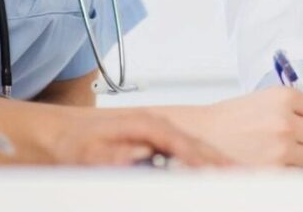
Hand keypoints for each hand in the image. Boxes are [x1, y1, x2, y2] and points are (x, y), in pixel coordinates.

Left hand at [49, 109, 231, 166]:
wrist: (60, 135)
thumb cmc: (74, 143)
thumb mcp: (89, 155)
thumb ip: (115, 157)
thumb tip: (141, 159)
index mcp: (142, 125)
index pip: (180, 143)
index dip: (200, 159)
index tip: (216, 173)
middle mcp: (154, 126)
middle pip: (195, 144)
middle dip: (219, 161)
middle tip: (242, 177)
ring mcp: (157, 133)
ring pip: (195, 148)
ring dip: (216, 162)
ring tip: (237, 176)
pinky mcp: (156, 142)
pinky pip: (187, 152)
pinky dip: (204, 161)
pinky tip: (215, 172)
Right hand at [183, 86, 302, 166]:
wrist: (206, 136)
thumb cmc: (234, 118)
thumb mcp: (268, 97)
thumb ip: (301, 104)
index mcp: (284, 97)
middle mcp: (285, 122)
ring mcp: (281, 148)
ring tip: (301, 149)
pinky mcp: (275, 170)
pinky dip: (302, 169)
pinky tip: (290, 160)